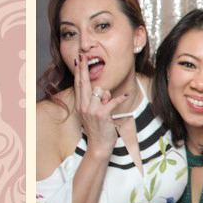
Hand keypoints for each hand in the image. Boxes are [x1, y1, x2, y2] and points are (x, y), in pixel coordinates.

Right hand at [73, 54, 136, 171]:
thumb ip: (95, 101)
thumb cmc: (98, 129)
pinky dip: (120, 99)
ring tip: (108, 105)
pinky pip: (112, 101)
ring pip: (100, 90)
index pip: (78, 85)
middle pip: (84, 83)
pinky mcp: (101, 114)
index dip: (78, 72)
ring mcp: (91, 110)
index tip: (78, 61)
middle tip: (83, 57)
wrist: (99, 145)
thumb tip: (102, 91)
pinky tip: (124, 96)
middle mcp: (84, 106)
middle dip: (83, 68)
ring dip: (107, 95)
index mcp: (81, 105)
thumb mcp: (92, 114)